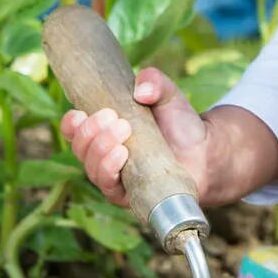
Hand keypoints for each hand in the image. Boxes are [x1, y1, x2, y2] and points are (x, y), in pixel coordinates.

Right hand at [59, 68, 216, 206]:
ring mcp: (115, 177)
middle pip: (80, 148)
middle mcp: (104, 155)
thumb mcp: (168, 95)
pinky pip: (109, 187)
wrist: (205, 151)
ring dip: (101, 148)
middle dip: (91, 132)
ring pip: (92, 168)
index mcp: (104, 131)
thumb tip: (141, 88)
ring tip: (123, 133)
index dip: (71, 123)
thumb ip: (155, 81)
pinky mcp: (128, 195)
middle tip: (114, 117)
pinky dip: (110, 170)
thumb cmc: (180, 123)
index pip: (74, 130)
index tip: (80, 113)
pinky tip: (122, 154)